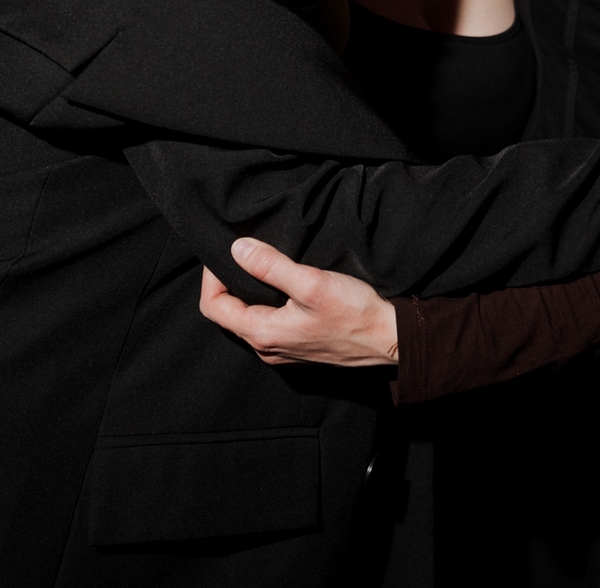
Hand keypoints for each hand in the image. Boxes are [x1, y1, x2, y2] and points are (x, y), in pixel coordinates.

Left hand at [198, 238, 398, 365]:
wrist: (388, 340)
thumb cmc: (354, 314)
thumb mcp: (311, 282)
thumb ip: (271, 266)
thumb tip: (237, 249)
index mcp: (262, 333)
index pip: (214, 307)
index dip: (212, 278)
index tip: (225, 254)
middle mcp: (266, 348)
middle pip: (228, 314)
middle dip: (228, 283)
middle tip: (242, 256)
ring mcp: (283, 351)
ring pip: (249, 320)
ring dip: (248, 293)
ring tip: (262, 267)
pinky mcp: (298, 348)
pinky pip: (269, 325)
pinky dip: (266, 304)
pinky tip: (284, 289)